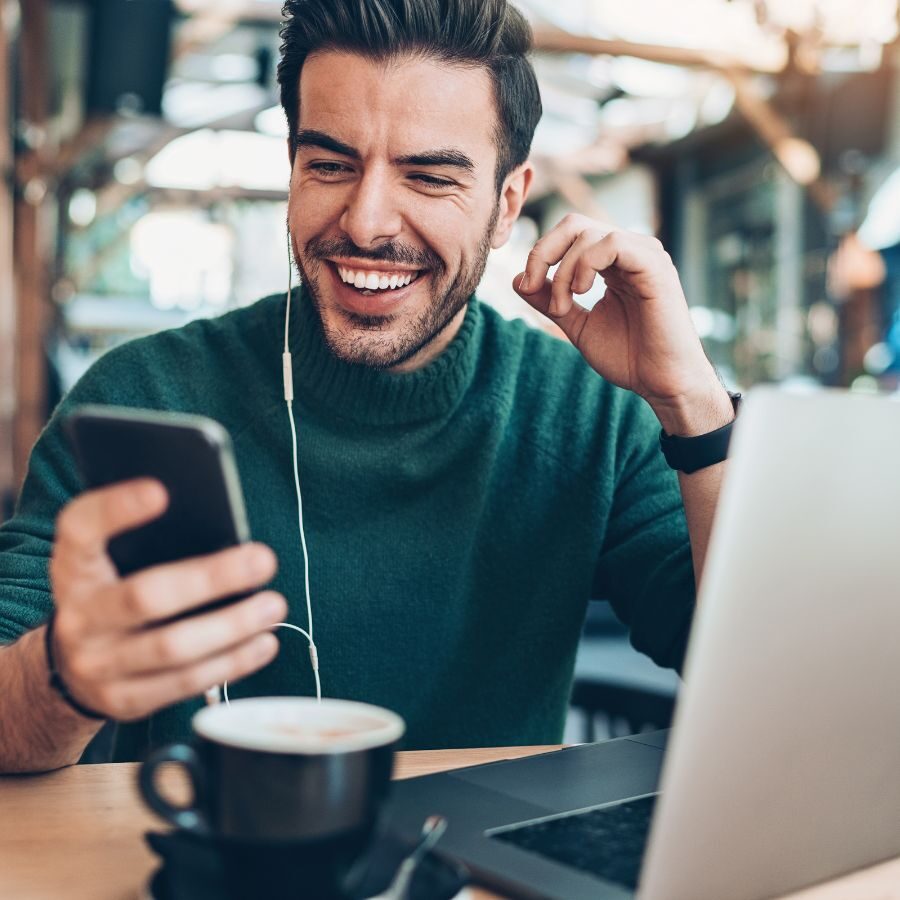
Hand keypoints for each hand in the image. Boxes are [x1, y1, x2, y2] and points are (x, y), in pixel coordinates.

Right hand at [47, 479, 286, 720]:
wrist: (71, 667)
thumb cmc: (115, 592)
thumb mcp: (114, 562)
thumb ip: (152, 541)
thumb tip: (222, 524)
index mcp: (74, 568)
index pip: (80, 529)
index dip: (115, 508)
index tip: (161, 490)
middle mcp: (79, 616)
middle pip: (145, 597)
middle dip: (211, 579)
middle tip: (263, 559)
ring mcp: (98, 664)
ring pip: (172, 647)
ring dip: (232, 626)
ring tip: (273, 605)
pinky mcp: (124, 699)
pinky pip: (184, 683)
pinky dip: (232, 662)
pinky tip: (264, 642)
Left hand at [513, 214, 731, 432]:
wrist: (661, 382)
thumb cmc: (628, 356)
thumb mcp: (577, 325)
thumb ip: (550, 301)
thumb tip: (518, 280)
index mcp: (612, 263)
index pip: (569, 234)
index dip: (540, 254)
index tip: (527, 286)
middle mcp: (629, 251)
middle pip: (574, 223)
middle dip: (543, 252)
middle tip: (534, 286)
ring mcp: (644, 255)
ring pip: (589, 232)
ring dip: (564, 269)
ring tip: (564, 305)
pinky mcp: (654, 265)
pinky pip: (612, 243)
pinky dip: (586, 263)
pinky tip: (583, 292)